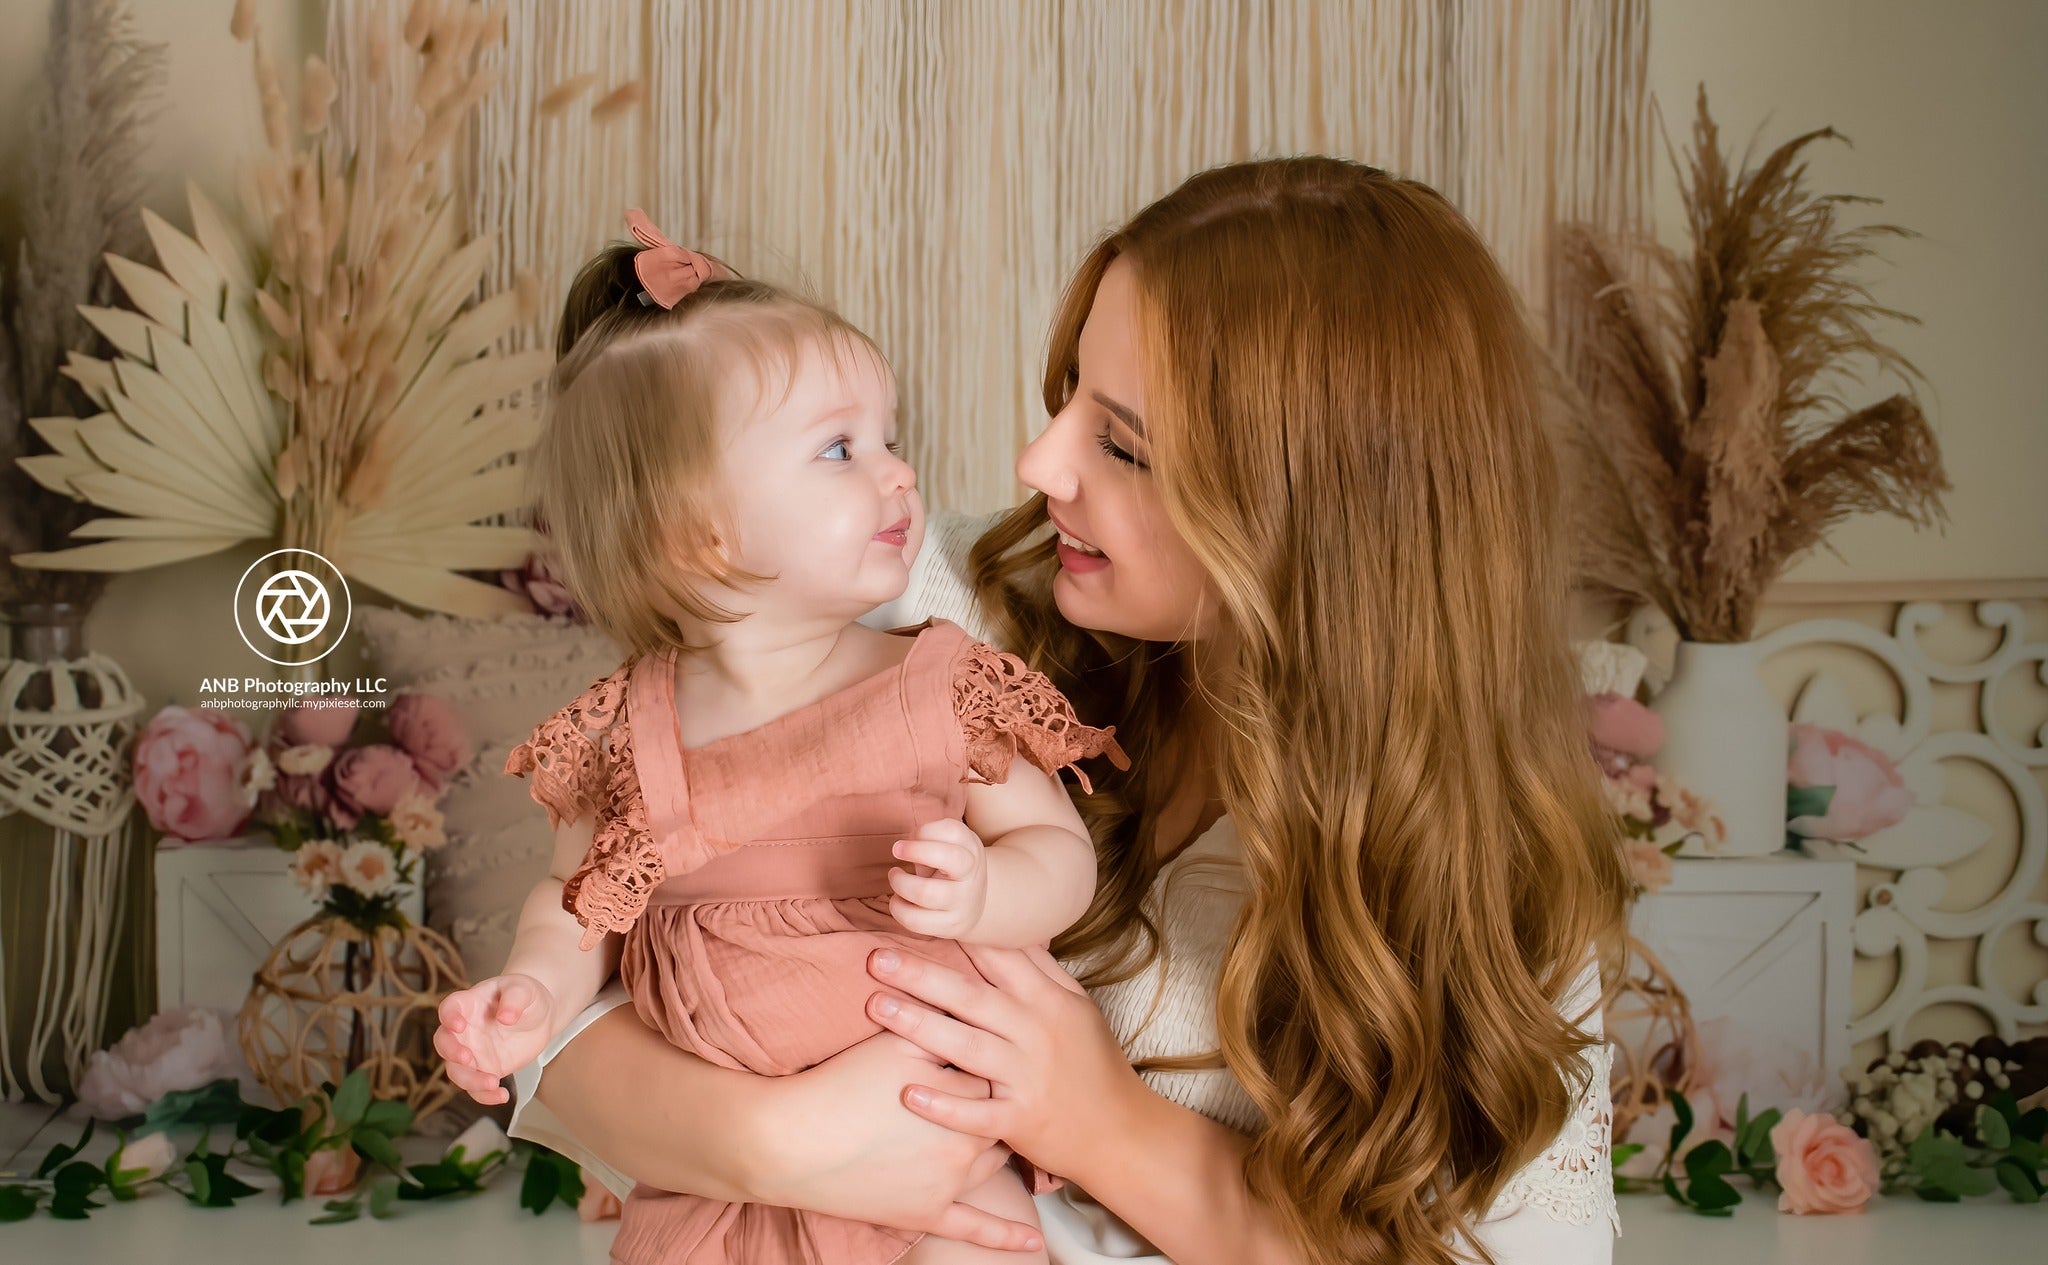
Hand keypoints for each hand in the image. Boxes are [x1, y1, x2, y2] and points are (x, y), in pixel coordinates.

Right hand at [433, 973, 556, 1105]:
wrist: (541, 1016)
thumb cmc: (526, 996)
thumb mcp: (524, 990)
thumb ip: (514, 999)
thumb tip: (505, 1017)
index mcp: (470, 1004)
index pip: (449, 1008)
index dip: (449, 1017)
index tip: (458, 1025)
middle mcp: (465, 1030)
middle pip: (444, 1042)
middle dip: (451, 1052)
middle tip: (467, 1058)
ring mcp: (472, 1051)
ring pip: (457, 1070)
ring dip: (470, 1080)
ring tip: (493, 1082)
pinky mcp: (485, 1069)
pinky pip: (476, 1088)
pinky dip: (485, 1096)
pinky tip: (502, 1096)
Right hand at [759, 1031, 1045, 1252]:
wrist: (793, 1141)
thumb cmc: (842, 1084)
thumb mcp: (894, 1040)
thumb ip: (938, 1020)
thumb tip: (970, 999)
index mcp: (963, 1096)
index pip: (995, 1071)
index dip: (989, 1057)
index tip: (992, 1046)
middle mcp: (966, 1144)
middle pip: (1001, 1118)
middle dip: (1003, 1102)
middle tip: (1007, 1087)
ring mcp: (949, 1184)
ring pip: (995, 1164)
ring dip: (1000, 1148)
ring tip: (1016, 1138)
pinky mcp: (928, 1214)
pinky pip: (976, 1230)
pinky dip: (1007, 1236)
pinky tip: (1033, 1242)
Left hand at [865, 943, 1142, 1179]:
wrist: (1122, 1131)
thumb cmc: (1095, 1064)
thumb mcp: (1079, 1008)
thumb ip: (1045, 971)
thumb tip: (1014, 933)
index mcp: (1048, 1002)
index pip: (999, 960)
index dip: (959, 938)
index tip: (920, 920)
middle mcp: (1035, 1033)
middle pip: (971, 998)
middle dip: (922, 976)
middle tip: (876, 958)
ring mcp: (1027, 1077)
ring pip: (967, 1047)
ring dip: (920, 1026)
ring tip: (878, 1007)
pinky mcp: (1020, 1119)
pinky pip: (977, 1113)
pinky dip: (944, 1105)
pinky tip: (908, 1093)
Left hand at [887, 818, 987, 940]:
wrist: (973, 905)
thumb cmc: (950, 868)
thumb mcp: (949, 845)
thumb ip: (929, 838)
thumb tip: (904, 847)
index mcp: (971, 849)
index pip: (953, 832)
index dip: (924, 832)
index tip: (908, 837)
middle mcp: (972, 875)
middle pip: (948, 858)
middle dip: (915, 851)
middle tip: (896, 850)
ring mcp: (963, 903)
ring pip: (925, 893)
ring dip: (900, 883)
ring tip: (896, 877)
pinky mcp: (950, 926)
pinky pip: (915, 921)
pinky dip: (898, 908)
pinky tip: (898, 900)